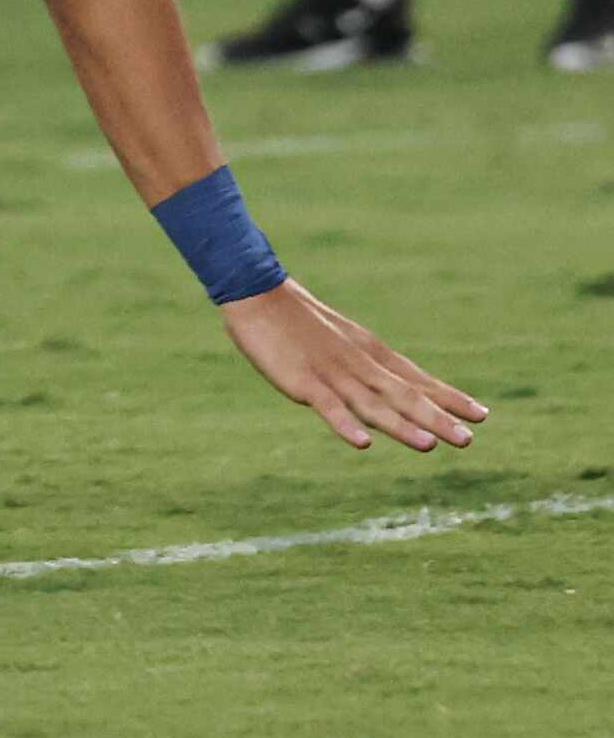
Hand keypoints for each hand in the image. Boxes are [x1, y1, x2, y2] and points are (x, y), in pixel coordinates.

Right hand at [218, 277, 486, 450]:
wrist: (256, 292)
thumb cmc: (296, 317)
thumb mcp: (340, 338)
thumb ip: (363, 363)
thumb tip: (386, 383)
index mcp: (369, 354)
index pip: (416, 379)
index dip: (448, 397)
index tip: (481, 415)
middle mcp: (359, 365)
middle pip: (403, 395)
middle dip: (436, 418)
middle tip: (469, 440)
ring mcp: (332, 373)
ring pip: (373, 404)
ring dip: (402, 426)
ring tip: (431, 445)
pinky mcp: (302, 380)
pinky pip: (328, 406)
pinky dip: (345, 424)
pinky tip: (363, 443)